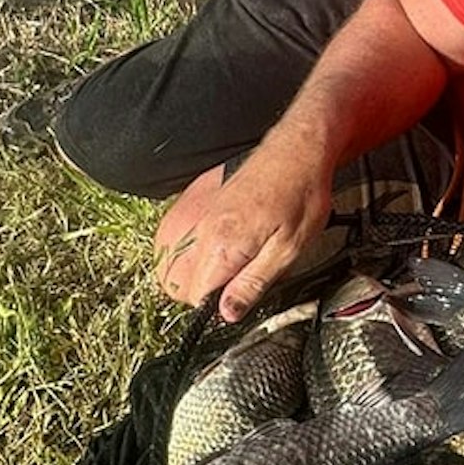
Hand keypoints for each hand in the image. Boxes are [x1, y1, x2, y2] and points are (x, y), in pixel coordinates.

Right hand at [152, 145, 330, 322]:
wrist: (295, 151)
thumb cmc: (299, 195)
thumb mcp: (288, 250)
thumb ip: (253, 284)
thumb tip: (228, 314)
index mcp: (222, 245)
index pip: (194, 296)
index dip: (212, 308)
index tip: (230, 304)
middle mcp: (198, 229)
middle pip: (171, 282)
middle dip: (195, 294)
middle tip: (226, 289)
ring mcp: (191, 212)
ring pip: (164, 260)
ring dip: (184, 273)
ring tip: (218, 270)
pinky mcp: (191, 199)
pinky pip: (168, 235)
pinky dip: (180, 249)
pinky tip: (207, 249)